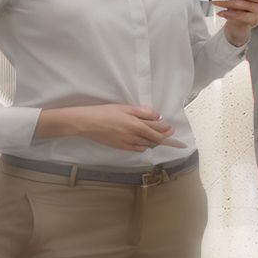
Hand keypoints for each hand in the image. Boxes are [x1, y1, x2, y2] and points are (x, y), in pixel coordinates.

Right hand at [38, 102, 172, 151]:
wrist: (86, 123)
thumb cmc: (105, 112)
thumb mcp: (125, 107)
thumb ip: (142, 112)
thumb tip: (157, 116)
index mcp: (136, 124)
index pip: (157, 130)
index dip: (166, 130)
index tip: (171, 128)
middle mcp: (134, 135)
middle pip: (154, 139)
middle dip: (163, 136)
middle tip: (168, 133)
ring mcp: (127, 143)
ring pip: (147, 145)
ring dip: (154, 142)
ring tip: (158, 137)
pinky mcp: (120, 147)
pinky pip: (137, 149)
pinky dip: (144, 146)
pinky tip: (144, 143)